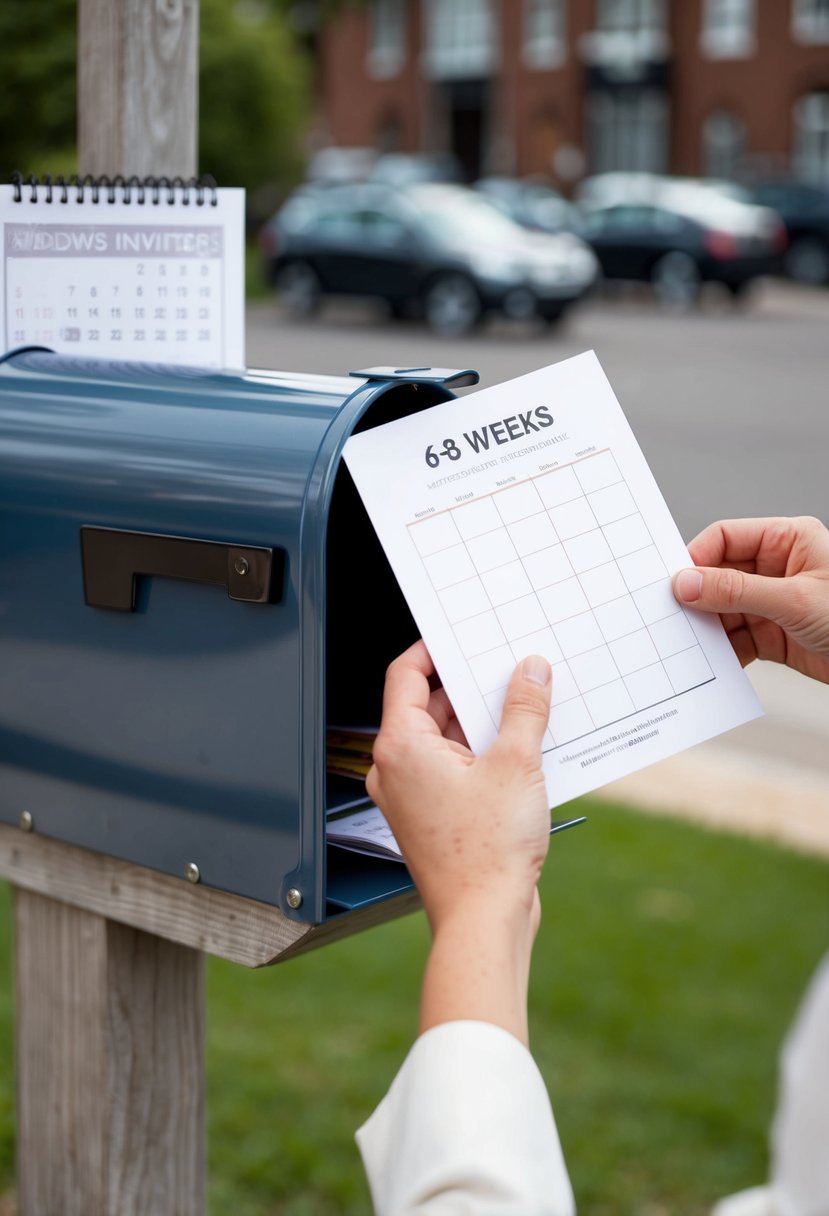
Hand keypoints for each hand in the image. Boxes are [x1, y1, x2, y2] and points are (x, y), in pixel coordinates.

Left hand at [367, 641, 553, 1043]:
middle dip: (471, 689)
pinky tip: (523, 751)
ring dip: (482, 724)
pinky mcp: (432, 817)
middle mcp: (395, 768)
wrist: (483, 921)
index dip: (435, 649)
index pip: (406, 674)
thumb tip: (530, 670)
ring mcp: (412, 795)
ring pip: (445, 740)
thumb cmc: (485, 853)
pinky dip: (482, 755)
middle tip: (511, 669)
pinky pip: (454, 769)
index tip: (464, 636)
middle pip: (429, 706)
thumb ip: (523, 709)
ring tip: (526, 710)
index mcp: (400, 746)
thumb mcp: (516, 765)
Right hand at [672, 516, 828, 684]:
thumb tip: (688, 583)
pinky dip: (722, 650)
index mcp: (788, 541)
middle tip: (672, 616)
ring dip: (707, 627)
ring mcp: (774, 602)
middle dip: (698, 597)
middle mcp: (778, 568)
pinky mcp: (774, 635)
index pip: (727, 538)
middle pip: (720, 575)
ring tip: (690, 644)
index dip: (697, 558)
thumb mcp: (794, 600)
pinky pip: (736, 638)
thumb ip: (736, 591)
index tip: (673, 583)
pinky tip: (713, 661)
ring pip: (724, 609)